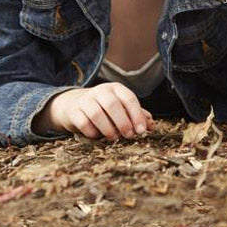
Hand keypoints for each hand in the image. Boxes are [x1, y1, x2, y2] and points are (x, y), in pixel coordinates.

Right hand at [33, 82, 154, 140]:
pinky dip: (92, 132)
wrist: (73, 104)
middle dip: (122, 122)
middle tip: (128, 135)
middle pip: (112, 104)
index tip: (141, 130)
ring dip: (108, 129)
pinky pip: (83, 123)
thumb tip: (152, 126)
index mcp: (116, 89)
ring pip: (97, 114)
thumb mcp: (121, 107)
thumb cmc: (104, 107)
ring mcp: (85, 100)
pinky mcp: (74, 111)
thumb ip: (136, 115)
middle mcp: (100, 91)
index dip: (136, 114)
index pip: (129, 98)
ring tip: (114, 137)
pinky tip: (97, 135)